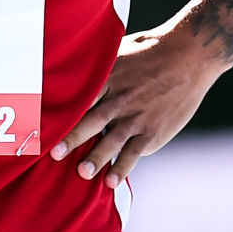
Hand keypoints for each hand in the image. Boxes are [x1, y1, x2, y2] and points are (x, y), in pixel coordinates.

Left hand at [50, 20, 227, 188]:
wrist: (191, 55)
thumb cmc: (150, 50)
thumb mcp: (118, 50)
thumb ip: (96, 66)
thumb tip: (67, 67)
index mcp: (108, 77)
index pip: (78, 97)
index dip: (60, 111)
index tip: (41, 124)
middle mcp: (120, 99)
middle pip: (91, 120)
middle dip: (71, 138)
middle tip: (54, 154)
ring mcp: (137, 117)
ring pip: (112, 141)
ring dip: (96, 158)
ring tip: (82, 173)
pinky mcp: (153, 131)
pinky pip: (134, 152)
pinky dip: (122, 167)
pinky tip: (110, 181)